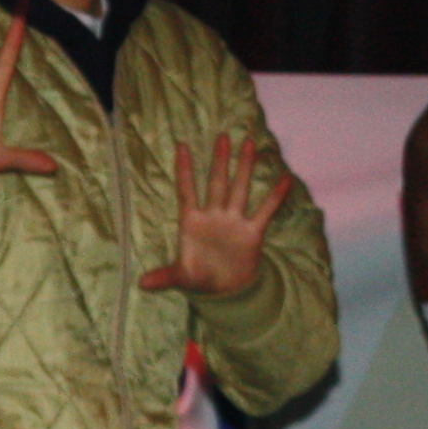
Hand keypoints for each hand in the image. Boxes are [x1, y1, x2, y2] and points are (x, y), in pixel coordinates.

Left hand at [136, 134, 296, 300]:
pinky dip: (275, 197)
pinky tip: (285, 178)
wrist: (225, 291)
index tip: (181, 146)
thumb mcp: (180, 277)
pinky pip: (265, 212)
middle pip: (217, 183)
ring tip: (249, 143)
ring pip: (240, 189)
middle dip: (219, 161)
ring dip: (244, 168)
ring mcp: (234, 221)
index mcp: (193, 222)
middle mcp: (214, 216)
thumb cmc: (199, 278)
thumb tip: (142, 284)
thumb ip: (164, 276)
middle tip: (222, 136)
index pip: (187, 191)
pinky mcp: (252, 232)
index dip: (184, 170)